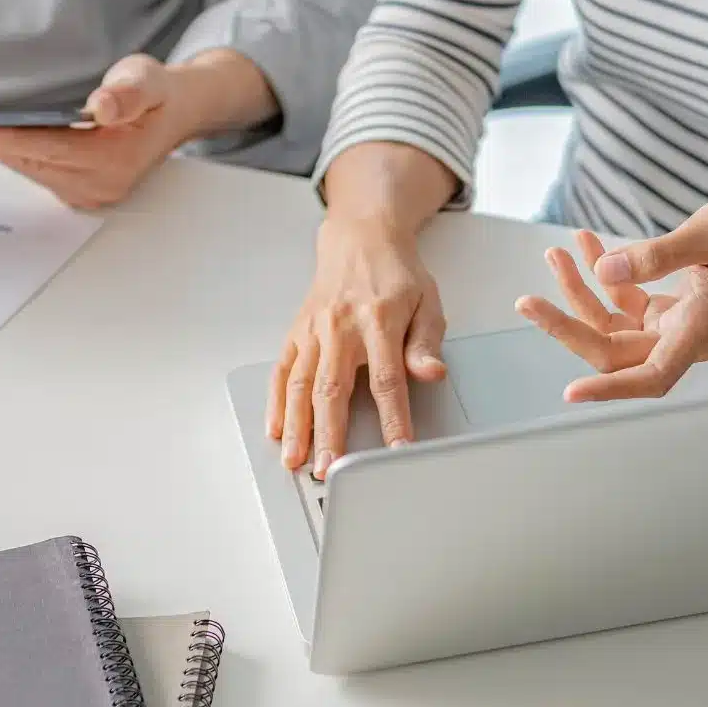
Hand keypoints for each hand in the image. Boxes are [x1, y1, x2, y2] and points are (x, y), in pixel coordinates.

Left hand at [0, 54, 191, 208]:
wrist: (173, 114)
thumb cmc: (157, 94)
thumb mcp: (150, 80)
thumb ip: (129, 92)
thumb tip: (103, 106)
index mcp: (115, 161)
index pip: (52, 148)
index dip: (9, 139)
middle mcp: (97, 185)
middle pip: (28, 162)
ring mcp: (84, 191)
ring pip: (25, 168)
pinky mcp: (74, 188)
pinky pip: (31, 169)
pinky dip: (3, 152)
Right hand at [269, 216, 448, 478]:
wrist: (360, 238)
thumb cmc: (396, 274)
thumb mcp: (428, 302)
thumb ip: (427, 342)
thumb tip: (431, 373)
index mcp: (379, 319)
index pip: (387, 379)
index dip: (393, 418)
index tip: (396, 450)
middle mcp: (340, 325)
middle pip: (333, 388)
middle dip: (330, 433)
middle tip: (330, 468)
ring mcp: (314, 329)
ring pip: (302, 384)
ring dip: (297, 425)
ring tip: (295, 460)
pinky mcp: (297, 332)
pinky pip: (283, 370)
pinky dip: (277, 402)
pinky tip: (276, 428)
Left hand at [515, 193, 707, 401]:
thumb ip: (659, 254)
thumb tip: (606, 271)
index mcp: (701, 329)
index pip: (651, 375)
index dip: (611, 389)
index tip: (572, 392)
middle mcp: (685, 336)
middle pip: (614, 350)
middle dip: (568, 325)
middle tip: (526, 300)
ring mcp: (675, 325)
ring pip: (612, 326)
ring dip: (580, 293)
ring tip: (558, 252)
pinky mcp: (670, 309)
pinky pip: (624, 303)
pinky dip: (604, 277)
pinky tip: (587, 245)